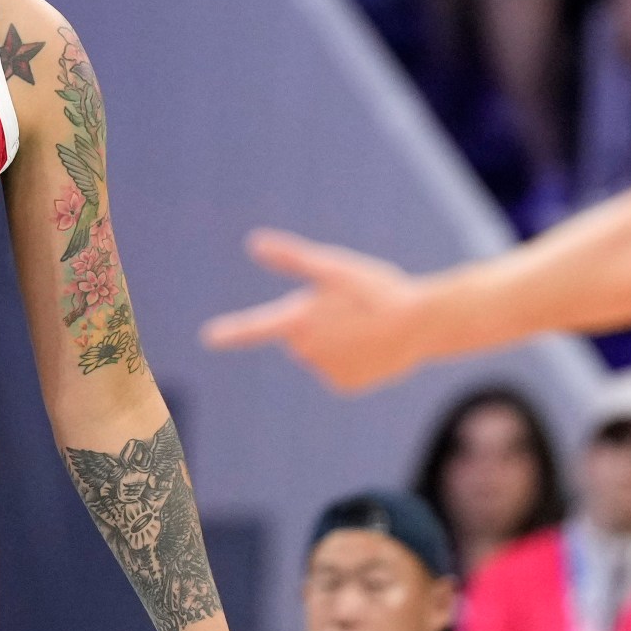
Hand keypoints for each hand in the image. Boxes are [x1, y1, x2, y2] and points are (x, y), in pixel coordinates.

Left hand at [201, 230, 433, 392]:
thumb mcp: (333, 267)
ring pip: (321, 352)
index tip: (208, 337)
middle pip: (298, 335)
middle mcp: (305, 352)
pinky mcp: (345, 386)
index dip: (232, 332)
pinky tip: (374, 344)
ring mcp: (325, 372)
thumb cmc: (375, 287)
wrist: (421, 322)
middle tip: (350, 306)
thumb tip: (255, 243)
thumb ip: (291, 258)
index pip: (255, 328)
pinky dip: (354, 358)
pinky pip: (341, 369)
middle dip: (317, 323)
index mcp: (298, 321)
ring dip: (338, 339)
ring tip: (367, 323)